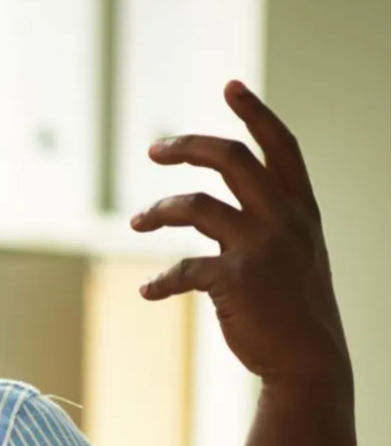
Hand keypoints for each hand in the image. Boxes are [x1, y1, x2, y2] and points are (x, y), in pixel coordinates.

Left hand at [131, 81, 350, 392]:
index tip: (231, 85)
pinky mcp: (235, 280)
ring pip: (196, 205)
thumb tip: (207, 210)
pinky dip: (160, 280)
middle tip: (154, 150)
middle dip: (188, 147)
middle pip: (232, 159)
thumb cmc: (296, 308)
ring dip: (158, 210)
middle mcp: (285, 220)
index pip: (281, 147)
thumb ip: (262, 223)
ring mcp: (261, 247)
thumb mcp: (296, 254)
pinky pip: (182, 269)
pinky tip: (148, 291)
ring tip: (136, 222)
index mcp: (302, 209)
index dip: (255, 113)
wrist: (309, 361)